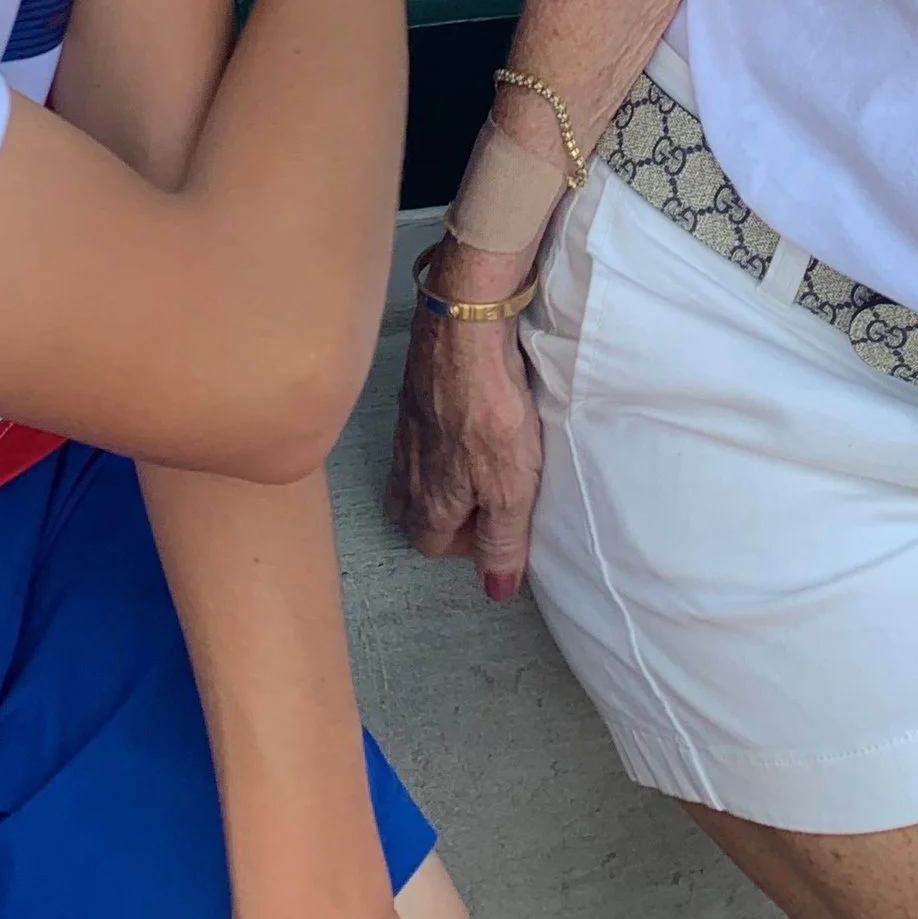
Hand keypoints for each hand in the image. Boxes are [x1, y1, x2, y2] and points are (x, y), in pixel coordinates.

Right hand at [385, 251, 545, 599]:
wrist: (465, 327)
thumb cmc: (491, 409)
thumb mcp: (511, 488)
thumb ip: (503, 541)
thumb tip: (494, 590)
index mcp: (432, 501)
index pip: (433, 545)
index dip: (465, 546)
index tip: (497, 528)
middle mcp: (409, 470)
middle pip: (413, 510)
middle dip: (442, 515)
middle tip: (484, 498)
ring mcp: (406, 428)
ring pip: (411, 471)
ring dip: (436, 476)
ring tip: (473, 463)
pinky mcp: (412, 391)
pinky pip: (416, 431)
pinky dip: (434, 436)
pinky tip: (460, 418)